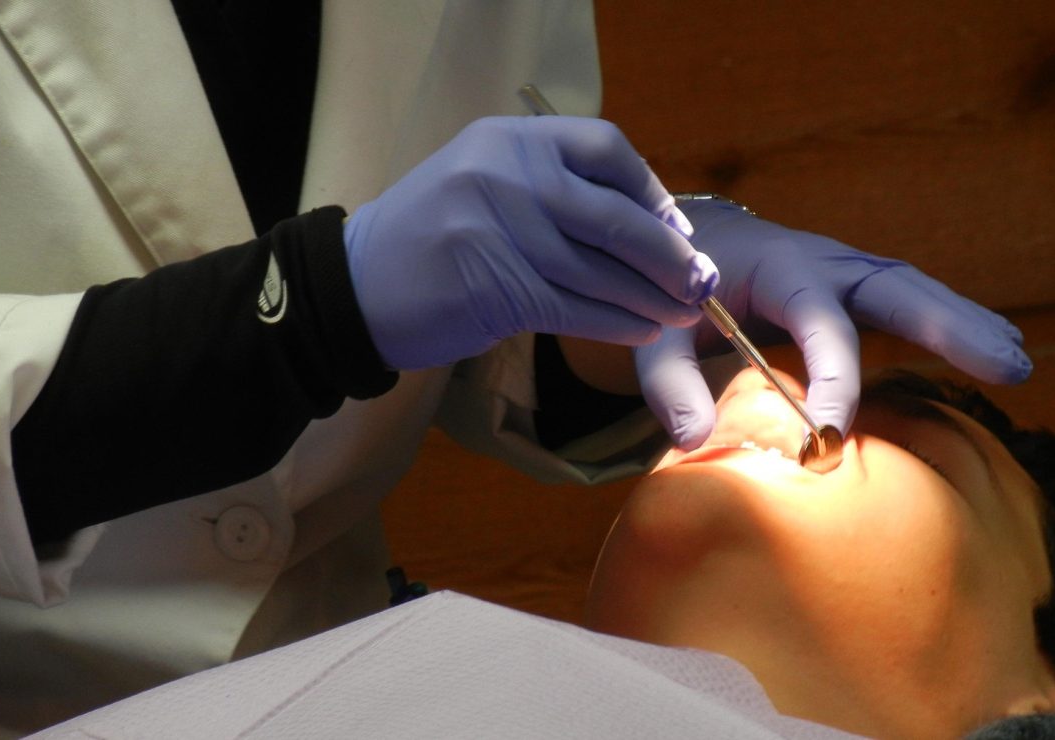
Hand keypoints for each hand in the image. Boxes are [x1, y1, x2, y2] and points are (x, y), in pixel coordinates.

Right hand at [343, 116, 716, 369]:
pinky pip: (577, 309)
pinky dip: (617, 324)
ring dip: (650, 299)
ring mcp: (499, 231)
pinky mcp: (496, 290)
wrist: (354, 286)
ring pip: (601, 271)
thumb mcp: (484, 181)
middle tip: (701, 283)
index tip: (676, 229)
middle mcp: (507, 175)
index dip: (651, 191)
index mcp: (509, 139)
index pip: (605, 148)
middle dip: (668, 257)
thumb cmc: (430, 237)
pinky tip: (641, 332)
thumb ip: (552, 188)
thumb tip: (647, 223)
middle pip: (615, 217)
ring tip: (682, 315)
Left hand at [635, 198, 1031, 449]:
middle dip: (949, 323)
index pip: (819, 322)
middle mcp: (823, 262)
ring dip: (966, 323)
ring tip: (1017, 363)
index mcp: (777, 267)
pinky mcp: (854, 288)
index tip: (831, 432)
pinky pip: (907, 303)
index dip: (832, 377)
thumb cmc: (673, 290)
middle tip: (1005, 364)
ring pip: (913, 291)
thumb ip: (669, 383)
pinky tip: (993, 351)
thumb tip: (693, 442)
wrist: (685, 242)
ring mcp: (845, 271)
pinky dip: (951, 324)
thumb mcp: (656, 333)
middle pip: (895, 287)